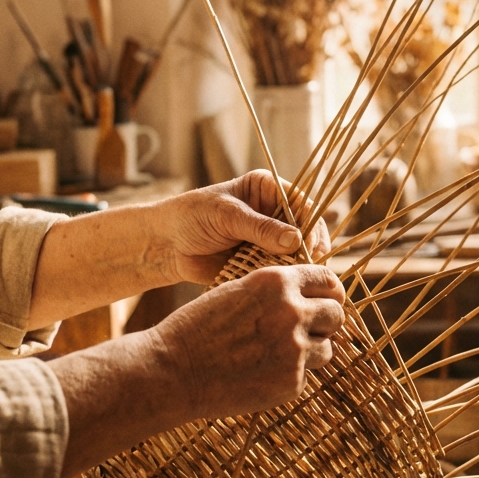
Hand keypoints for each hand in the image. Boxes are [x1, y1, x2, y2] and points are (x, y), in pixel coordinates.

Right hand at [153, 264, 345, 416]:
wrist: (172, 370)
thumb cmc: (200, 327)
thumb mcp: (239, 291)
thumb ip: (277, 291)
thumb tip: (312, 296)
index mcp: (278, 282)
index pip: (328, 280)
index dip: (329, 292)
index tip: (325, 300)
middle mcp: (292, 311)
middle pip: (336, 313)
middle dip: (325, 321)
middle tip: (306, 330)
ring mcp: (294, 348)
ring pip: (327, 347)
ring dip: (311, 350)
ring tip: (277, 354)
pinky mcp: (291, 381)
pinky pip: (306, 374)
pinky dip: (289, 375)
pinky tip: (260, 373)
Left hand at [155, 171, 330, 284]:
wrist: (168, 245)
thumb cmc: (192, 217)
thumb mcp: (226, 216)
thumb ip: (261, 228)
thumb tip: (297, 240)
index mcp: (269, 190)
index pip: (303, 204)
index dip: (310, 225)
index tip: (307, 246)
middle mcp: (275, 213)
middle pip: (308, 230)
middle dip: (309, 249)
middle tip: (303, 267)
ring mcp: (271, 239)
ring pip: (300, 253)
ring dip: (298, 267)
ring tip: (289, 279)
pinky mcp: (264, 261)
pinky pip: (283, 271)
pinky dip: (284, 279)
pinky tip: (280, 287)